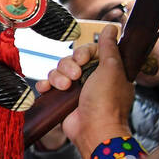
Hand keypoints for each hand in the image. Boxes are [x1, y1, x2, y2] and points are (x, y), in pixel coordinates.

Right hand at [35, 26, 133, 158]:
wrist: (94, 130)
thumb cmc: (107, 103)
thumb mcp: (111, 70)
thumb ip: (109, 47)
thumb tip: (112, 28)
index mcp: (107, 70)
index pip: (89, 51)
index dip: (83, 52)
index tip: (82, 59)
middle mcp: (92, 78)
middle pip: (71, 59)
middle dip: (69, 66)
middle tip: (75, 76)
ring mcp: (76, 89)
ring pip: (58, 71)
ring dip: (58, 77)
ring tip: (65, 88)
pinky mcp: (63, 98)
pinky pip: (48, 85)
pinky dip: (46, 86)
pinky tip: (48, 89)